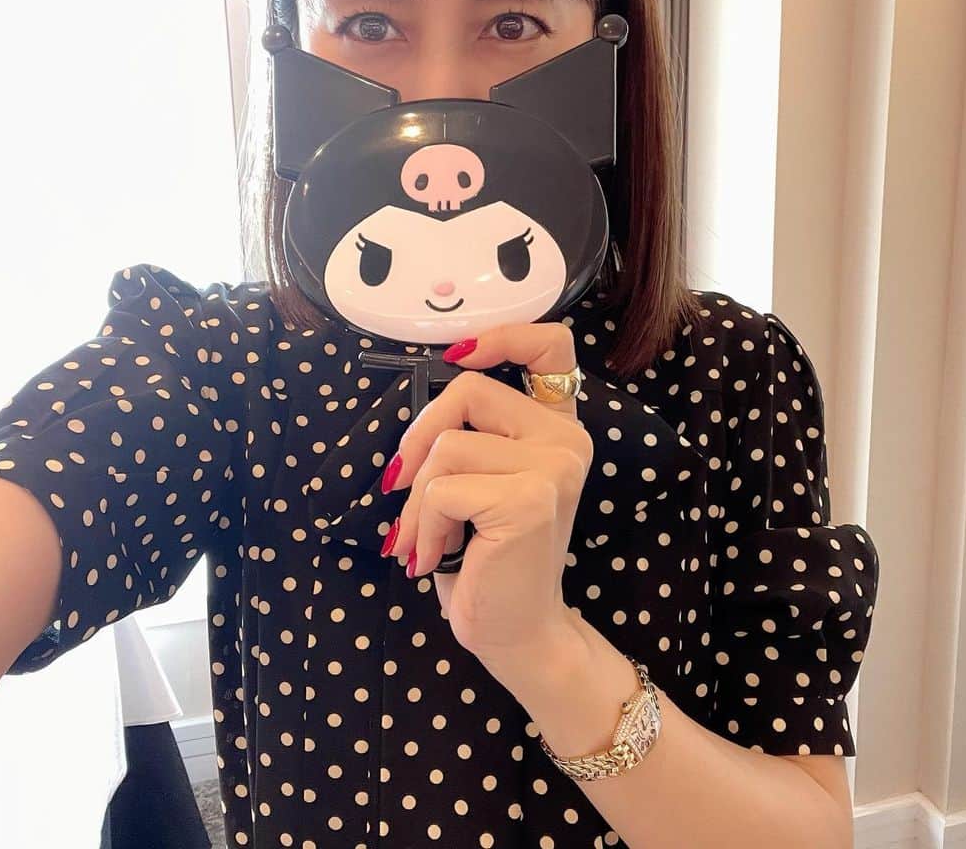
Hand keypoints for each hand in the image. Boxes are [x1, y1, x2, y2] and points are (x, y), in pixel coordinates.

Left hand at [383, 322, 592, 665]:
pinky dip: (423, 524)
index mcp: (555, 427)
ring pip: (446, 446)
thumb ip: (471, 435)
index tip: (457, 355)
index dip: (503, 334)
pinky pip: (442, 488)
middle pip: (468, 389)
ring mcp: (553, 467)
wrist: (515, 632)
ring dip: (415, 499)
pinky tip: (434, 556)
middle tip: (399, 484)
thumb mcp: (481, 482)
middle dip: (418, 436)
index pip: (551, 346)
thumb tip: (415, 414)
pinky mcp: (529, 500)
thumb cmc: (489, 557)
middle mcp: (565, 439)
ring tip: (422, 539)